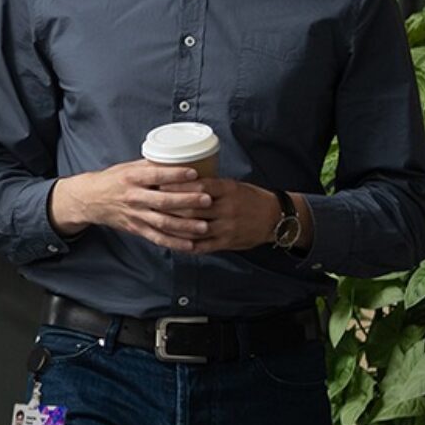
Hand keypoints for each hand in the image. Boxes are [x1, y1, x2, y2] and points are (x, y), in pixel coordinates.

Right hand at [49, 159, 213, 251]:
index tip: (195, 173)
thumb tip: (179, 158)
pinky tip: (190, 245)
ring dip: (185, 226)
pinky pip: (157, 238)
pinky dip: (174, 243)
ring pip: (163, 222)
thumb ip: (152, 165)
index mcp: (132, 178)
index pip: (156, 175)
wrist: (91, 199)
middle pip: (163, 201)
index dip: (175, 174)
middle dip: (187, 201)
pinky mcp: (136, 229)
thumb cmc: (113, 180)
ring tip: (204, 225)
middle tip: (207, 199)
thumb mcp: (129, 167)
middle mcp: (133, 197)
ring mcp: (135, 215)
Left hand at [159, 178, 280, 252]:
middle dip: (170, 206)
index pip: (199, 185)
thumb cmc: (248, 198)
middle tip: (151, 203)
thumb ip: (210, 185)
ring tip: (156, 222)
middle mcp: (227, 208)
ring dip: (174, 226)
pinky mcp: (227, 242)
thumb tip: (180, 179)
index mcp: (228, 190)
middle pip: (193, 208)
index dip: (178, 185)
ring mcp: (227, 227)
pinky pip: (202, 245)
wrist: (274, 218)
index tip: (160, 183)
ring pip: (194, 227)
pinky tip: (171, 241)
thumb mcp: (232, 186)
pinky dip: (185, 244)